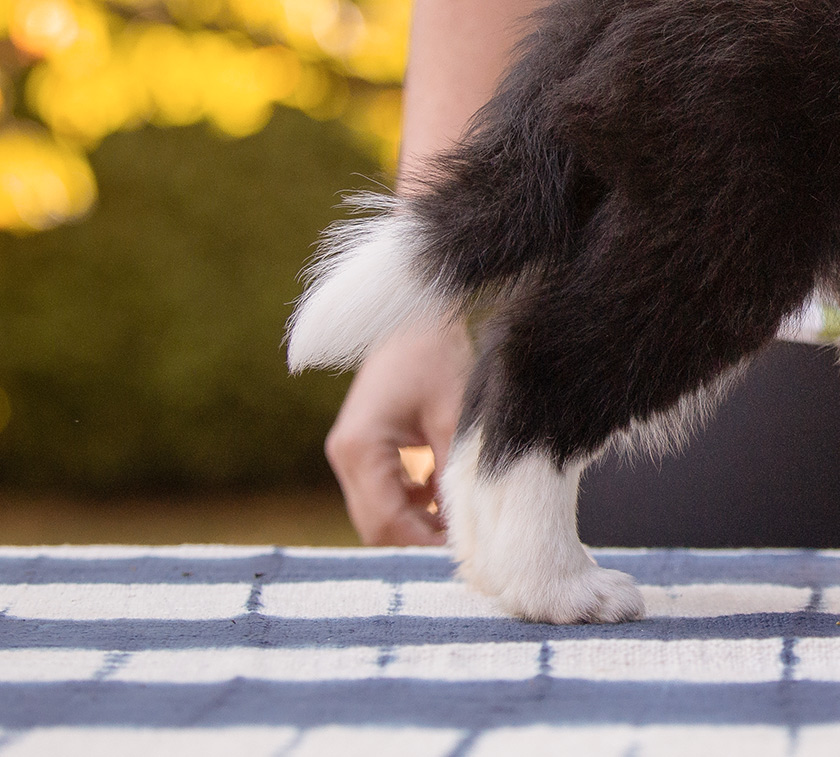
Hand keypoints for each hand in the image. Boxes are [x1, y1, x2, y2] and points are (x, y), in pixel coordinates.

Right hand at [324, 320, 471, 545]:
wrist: (415, 312)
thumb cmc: (435, 354)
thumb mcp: (453, 413)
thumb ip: (454, 470)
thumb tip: (466, 524)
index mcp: (359, 449)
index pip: (385, 522)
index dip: (422, 545)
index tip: (463, 555)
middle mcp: (345, 455)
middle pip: (376, 525)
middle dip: (418, 540)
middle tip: (466, 549)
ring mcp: (351, 453)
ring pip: (380, 512)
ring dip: (417, 524)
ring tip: (462, 528)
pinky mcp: (365, 448)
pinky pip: (384, 492)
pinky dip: (413, 504)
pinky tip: (445, 499)